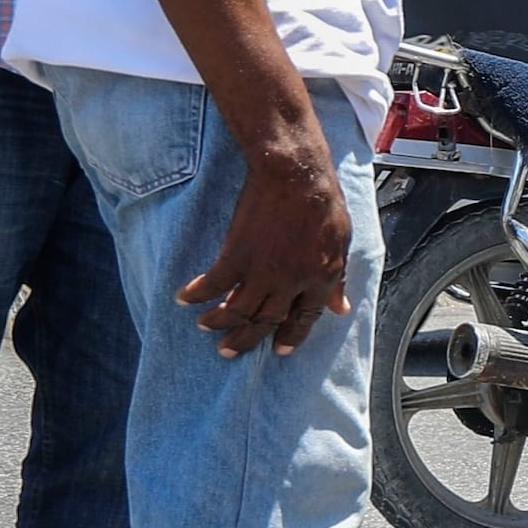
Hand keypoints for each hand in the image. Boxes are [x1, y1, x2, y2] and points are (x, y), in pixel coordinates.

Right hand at [176, 137, 354, 356]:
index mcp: (321, 280)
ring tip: (206, 328)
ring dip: (219, 322)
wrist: (296, 176)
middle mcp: (291, 283)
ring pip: (238, 309)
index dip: (292, 336)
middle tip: (230, 350)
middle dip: (247, 339)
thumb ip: (338, 279)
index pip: (306, 319)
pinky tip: (185, 298)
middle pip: (267, 321)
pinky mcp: (237, 255)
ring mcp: (263, 271)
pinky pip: (214, 284)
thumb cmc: (324, 203)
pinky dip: (198, 294)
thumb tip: (340, 308)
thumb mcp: (342, 244)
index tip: (279, 350)